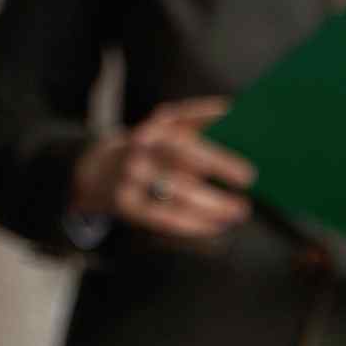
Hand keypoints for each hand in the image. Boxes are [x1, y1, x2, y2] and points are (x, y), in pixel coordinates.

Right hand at [69, 96, 256, 243]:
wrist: (95, 171)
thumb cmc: (150, 151)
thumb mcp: (166, 130)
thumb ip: (200, 126)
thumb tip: (241, 124)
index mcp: (156, 125)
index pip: (187, 118)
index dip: (215, 124)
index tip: (242, 126)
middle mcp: (141, 145)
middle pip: (180, 152)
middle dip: (217, 163)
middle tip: (250, 177)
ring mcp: (130, 174)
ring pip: (173, 188)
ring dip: (210, 201)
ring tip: (237, 210)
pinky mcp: (124, 202)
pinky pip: (161, 216)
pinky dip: (190, 224)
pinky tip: (212, 226)